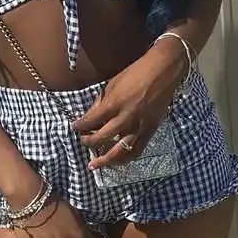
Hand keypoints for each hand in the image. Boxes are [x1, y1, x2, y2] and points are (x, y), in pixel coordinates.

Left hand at [72, 40, 187, 170]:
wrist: (163, 71)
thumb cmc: (136, 73)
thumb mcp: (113, 84)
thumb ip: (101, 102)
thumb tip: (91, 116)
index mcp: (114, 104)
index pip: (91, 120)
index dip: (80, 126)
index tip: (74, 128)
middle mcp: (125, 118)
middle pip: (102, 138)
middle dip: (88, 142)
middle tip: (83, 142)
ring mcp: (139, 127)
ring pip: (119, 151)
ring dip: (105, 160)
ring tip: (95, 165)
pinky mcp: (151, 131)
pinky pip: (136, 150)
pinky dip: (125, 158)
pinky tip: (117, 161)